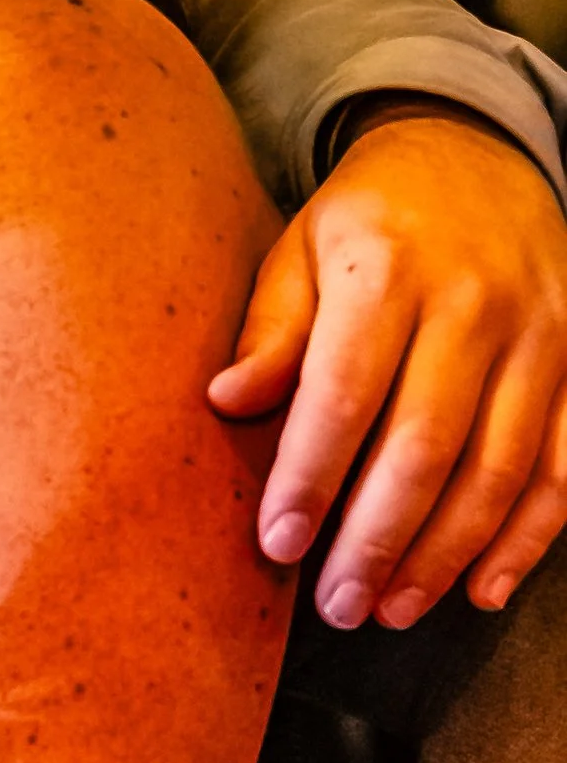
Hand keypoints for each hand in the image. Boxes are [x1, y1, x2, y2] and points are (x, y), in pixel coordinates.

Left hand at [208, 111, 566, 624]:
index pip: (345, 393)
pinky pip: (563, 464)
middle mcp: (475, 304)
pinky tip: (486, 589)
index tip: (278, 544)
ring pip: (499, 468)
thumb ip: (271, 328)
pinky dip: (531, 537)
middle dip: (378, 538)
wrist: (477, 153)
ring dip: (447, 554)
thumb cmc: (368, 219)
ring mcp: (541, 335)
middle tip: (337, 605)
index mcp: (388, 269)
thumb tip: (228, 399)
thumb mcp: (301, 247)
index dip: (311, 476)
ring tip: (392, 610)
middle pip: (425, 444)